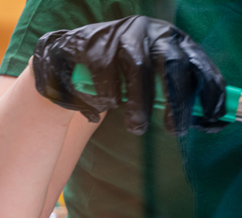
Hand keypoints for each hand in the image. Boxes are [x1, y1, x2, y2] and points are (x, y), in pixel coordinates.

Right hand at [32, 15, 225, 134]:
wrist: (64, 58)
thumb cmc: (113, 75)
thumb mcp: (145, 79)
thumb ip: (167, 92)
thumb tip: (196, 117)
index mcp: (167, 37)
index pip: (195, 61)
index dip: (208, 89)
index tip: (211, 118)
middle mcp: (147, 30)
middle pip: (171, 63)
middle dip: (176, 100)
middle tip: (175, 129)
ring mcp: (118, 34)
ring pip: (138, 68)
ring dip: (140, 103)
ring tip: (137, 127)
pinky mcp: (91, 43)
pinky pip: (105, 73)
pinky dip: (108, 96)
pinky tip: (106, 107)